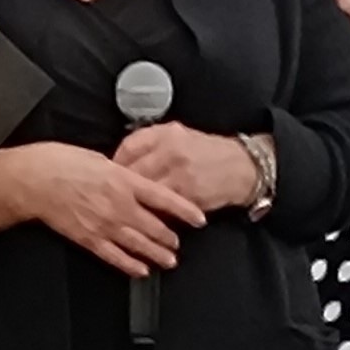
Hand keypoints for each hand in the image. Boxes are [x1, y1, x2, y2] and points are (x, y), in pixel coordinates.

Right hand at [18, 142, 205, 278]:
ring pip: (139, 245)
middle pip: (155, 226)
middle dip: (171, 237)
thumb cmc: (60, 162)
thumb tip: (131, 177)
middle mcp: (118, 205)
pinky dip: (131, 265)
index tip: (199, 218)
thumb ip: (119, 171)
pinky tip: (140, 269)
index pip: (163, 198)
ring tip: (169, 260)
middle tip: (179, 242)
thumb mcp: (97, 158)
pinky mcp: (89, 239)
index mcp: (122, 180)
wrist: (33, 180)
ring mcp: (105, 225)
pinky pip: (115, 256)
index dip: (184, 210)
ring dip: (157, 254)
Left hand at [113, 122, 257, 212]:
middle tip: (108, 194)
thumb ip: (149, 139)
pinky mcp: (190, 198)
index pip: (129, 148)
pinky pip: (163, 208)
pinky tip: (144, 216)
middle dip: (119, 185)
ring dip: (132, 202)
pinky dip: (151, 212)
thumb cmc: (206, 149)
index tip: (107, 173)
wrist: (242, 167)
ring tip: (120, 208)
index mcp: (166, 136)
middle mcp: (172, 154)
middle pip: (133, 172)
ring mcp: (181, 177)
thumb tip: (120, 154)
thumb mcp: (177, 133)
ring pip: (146, 193)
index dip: (114, 163)